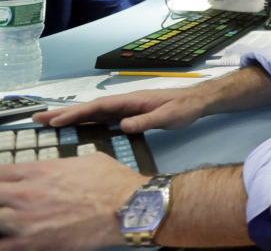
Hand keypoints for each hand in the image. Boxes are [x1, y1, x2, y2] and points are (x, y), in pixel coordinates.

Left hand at [0, 152, 144, 249]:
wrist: (128, 208)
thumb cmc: (114, 183)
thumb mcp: (88, 160)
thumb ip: (64, 164)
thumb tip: (62, 167)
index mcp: (39, 171)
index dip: (0, 179)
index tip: (4, 184)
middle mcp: (26, 194)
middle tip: (6, 203)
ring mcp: (25, 220)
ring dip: (1, 220)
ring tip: (9, 221)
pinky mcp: (31, 244)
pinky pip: (1, 246)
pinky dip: (4, 242)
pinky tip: (11, 240)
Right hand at [33, 87, 211, 132]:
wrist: (197, 101)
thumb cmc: (184, 108)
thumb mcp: (168, 116)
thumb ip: (146, 121)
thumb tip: (123, 125)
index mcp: (131, 100)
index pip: (99, 107)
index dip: (77, 114)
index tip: (58, 121)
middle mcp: (125, 102)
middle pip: (90, 108)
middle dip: (64, 113)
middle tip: (38, 119)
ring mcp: (126, 107)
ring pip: (94, 113)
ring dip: (72, 117)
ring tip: (48, 123)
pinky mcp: (129, 113)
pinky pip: (103, 118)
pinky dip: (86, 122)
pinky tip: (76, 128)